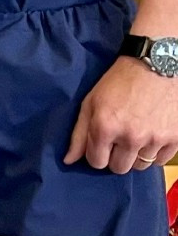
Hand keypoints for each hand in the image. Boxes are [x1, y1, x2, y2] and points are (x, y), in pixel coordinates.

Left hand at [64, 55, 177, 172]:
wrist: (156, 66)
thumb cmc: (119, 82)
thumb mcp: (91, 102)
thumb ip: (79, 134)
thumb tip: (68, 160)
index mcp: (105, 127)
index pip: (96, 162)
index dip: (96, 154)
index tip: (100, 145)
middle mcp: (130, 137)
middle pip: (119, 168)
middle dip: (115, 157)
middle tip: (118, 141)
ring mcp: (155, 139)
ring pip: (140, 166)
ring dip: (135, 156)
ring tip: (135, 136)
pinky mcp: (175, 138)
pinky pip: (161, 161)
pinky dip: (154, 153)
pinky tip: (150, 136)